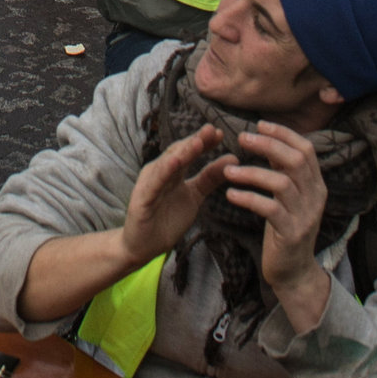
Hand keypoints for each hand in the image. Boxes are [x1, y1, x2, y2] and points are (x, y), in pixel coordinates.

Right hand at [120, 124, 235, 271]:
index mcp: (172, 171)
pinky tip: (175, 162)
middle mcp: (160, 173)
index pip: (188, 151)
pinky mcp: (142, 199)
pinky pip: (155, 184)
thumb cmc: (166, 220)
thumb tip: (233, 159)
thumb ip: (210, 178)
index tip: (220, 133)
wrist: (143, 247)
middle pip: (179, 153)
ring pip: (167, 165)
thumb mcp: (194, 197)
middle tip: (211, 130)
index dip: (203, 142)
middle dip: (195, 141)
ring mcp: (150, 184)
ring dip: (182, 152)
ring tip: (198, 142)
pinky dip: (164, 171)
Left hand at [225, 121, 334, 326]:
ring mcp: (305, 216)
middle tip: (241, 139)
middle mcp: (315, 197)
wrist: (294, 272)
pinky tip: (230, 194)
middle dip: (267, 145)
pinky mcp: (291, 233)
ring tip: (227, 171)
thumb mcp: (289, 198)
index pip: (306, 149)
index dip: (283, 134)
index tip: (259, 124)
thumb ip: (283, 172)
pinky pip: (269, 209)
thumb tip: (268, 139)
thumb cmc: (285, 229)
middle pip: (295, 161)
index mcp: (316, 185)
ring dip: (251, 173)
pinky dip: (248, 198)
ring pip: (281, 183)